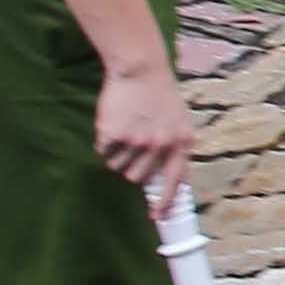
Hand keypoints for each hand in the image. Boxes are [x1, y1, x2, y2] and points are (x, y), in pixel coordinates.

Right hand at [92, 59, 191, 194]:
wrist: (141, 69)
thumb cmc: (159, 95)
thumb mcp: (178, 120)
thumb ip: (174, 146)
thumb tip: (169, 180)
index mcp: (181, 142)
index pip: (174, 181)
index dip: (164, 201)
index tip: (156, 215)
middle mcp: (161, 145)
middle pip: (137, 177)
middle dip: (131, 166)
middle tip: (131, 145)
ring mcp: (137, 141)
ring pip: (118, 166)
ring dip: (117, 154)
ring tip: (124, 128)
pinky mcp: (114, 135)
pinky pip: (103, 152)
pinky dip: (104, 142)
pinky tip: (113, 122)